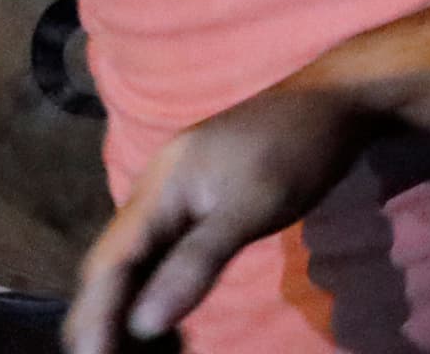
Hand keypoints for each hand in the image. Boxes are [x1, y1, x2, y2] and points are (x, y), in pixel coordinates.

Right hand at [65, 82, 371, 353]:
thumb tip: (143, 323)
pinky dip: (160, 296)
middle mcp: (155, 193)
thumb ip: (197, 261)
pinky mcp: (196, 207)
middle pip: (112, 268)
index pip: (108, 263)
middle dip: (108, 320)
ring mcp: (175, 199)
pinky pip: (161, 259)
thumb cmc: (299, 148)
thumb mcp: (254, 205)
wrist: (335, 100)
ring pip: (134, 267)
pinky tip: (173, 331)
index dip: (93, 316)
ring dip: (133, 313)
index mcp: (159, 188)